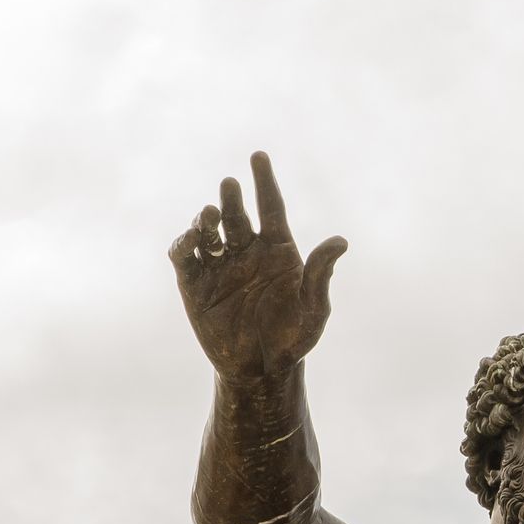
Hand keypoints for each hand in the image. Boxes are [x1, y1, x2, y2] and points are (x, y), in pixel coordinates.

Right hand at [169, 151, 347, 379]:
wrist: (264, 368)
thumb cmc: (295, 337)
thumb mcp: (313, 307)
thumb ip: (320, 273)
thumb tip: (340, 241)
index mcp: (278, 249)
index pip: (271, 206)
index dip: (264, 181)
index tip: (258, 156)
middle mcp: (247, 251)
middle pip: (236, 215)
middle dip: (231, 199)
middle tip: (230, 187)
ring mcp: (220, 265)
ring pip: (208, 230)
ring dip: (206, 219)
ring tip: (210, 216)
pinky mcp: (195, 284)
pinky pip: (184, 257)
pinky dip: (183, 244)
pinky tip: (189, 240)